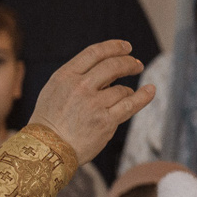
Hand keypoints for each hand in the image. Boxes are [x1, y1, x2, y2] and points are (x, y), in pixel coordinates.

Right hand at [32, 40, 154, 164]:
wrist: (46, 149)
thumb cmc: (49, 120)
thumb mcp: (55, 89)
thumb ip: (77, 76)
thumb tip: (107, 67)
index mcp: (65, 76)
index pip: (95, 53)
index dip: (114, 47)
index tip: (126, 47)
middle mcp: (80, 87)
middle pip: (113, 66)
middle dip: (128, 62)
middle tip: (137, 64)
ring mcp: (94, 104)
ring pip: (122, 89)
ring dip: (127, 90)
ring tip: (126, 94)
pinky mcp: (106, 122)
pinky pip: (130, 105)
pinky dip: (143, 96)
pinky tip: (150, 90)